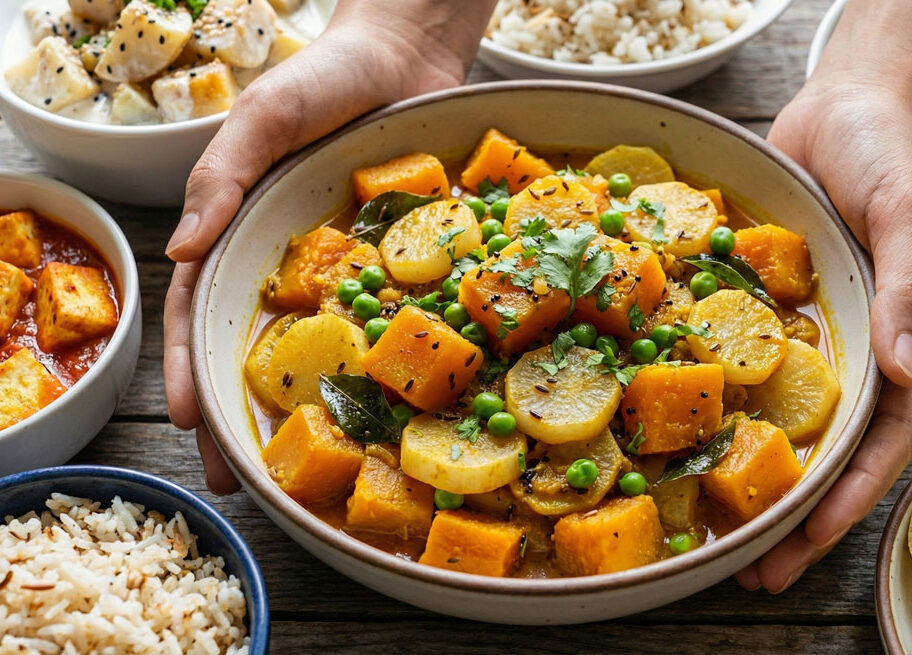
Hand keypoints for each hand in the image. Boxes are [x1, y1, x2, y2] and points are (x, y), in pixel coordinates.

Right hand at [163, 0, 494, 493]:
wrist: (408, 54)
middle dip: (243, 411)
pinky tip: (395, 407)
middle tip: (242, 478)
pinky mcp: (399, 264)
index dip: (192, 368)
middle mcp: (289, 262)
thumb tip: (179, 252)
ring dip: (315, 404)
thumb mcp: (262, 117)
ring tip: (314, 462)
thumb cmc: (323, 77)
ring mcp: (345, 267)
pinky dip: (387, 363)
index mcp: (242, 234)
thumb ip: (221, 176)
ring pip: (324, 347)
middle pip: (257, 347)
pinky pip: (392, 318)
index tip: (193, 422)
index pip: (204, 312)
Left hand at [734, 75, 911, 591]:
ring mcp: (812, 340)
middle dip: (797, 517)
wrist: (841, 108)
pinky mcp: (768, 316)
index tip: (807, 543)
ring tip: (718, 536)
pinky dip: (723, 414)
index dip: (849, 497)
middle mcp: (861, 354)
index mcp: (906, 343)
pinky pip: (746, 374)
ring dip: (756, 482)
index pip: (883, 440)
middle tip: (754, 573)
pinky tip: (684, 444)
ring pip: (787, 427)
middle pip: (832, 453)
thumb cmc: (886, 154)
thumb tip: (910, 373)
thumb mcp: (907, 211)